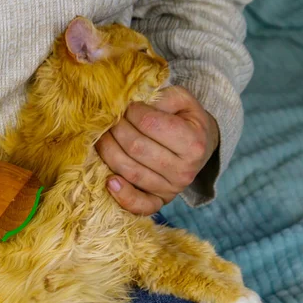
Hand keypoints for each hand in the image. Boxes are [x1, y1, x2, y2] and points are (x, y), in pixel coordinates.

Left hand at [96, 86, 218, 214]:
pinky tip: (109, 181)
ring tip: (103, 137)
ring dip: (108, 152)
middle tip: (110, 119)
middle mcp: (184, 170)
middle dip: (116, 129)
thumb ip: (161, 97)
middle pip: (135, 147)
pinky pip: (139, 205)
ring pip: (130, 171)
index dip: (130, 111)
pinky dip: (122, 196)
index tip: (125, 105)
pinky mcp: (160, 202)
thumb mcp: (182, 100)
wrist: (200, 147)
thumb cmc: (185, 120)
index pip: (149, 124)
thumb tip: (133, 101)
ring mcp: (172, 189)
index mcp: (193, 142)